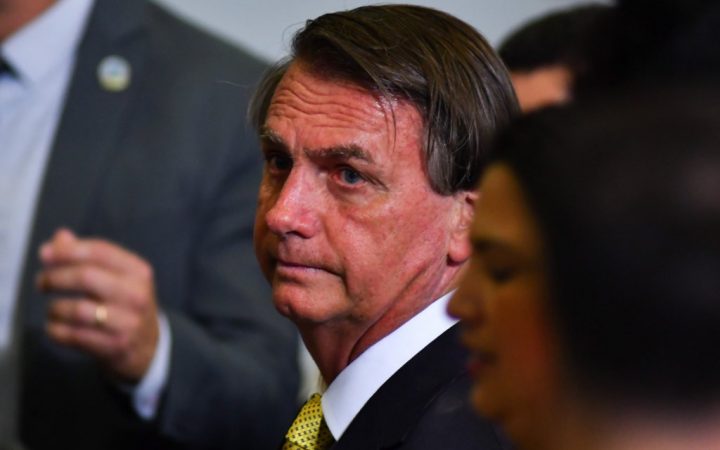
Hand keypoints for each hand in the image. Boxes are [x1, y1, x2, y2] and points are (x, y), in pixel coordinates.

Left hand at [37, 228, 159, 381]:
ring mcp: (127, 322)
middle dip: (55, 277)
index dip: (68, 250)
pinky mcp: (114, 346)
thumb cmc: (125, 304)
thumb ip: (89, 255)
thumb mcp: (118, 277)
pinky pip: (73, 336)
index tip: (44, 255)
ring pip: (77, 309)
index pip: (100, 251)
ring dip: (55, 308)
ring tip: (52, 309)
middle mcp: (136, 295)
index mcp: (139, 272)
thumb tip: (58, 240)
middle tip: (42, 282)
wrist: (148, 346)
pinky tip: (55, 327)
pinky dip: (56, 330)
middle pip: (86, 277)